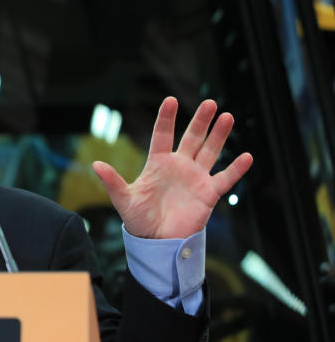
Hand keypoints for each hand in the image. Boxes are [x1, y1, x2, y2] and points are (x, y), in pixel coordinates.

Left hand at [92, 97, 252, 239]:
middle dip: (201, 121)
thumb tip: (95, 164)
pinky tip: (247, 156)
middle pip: (192, 138)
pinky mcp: (208, 194)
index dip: (166, 118)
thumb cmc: (139, 220)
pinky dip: (236, 169)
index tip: (170, 99)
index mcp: (157, 163)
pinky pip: (225, 178)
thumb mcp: (124, 199)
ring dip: (219, 135)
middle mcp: (178, 166)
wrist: (158, 242)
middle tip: (210, 103)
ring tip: (228, 116)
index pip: (162, 135)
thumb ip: (112, 181)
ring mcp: (195, 178)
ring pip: (210, 151)